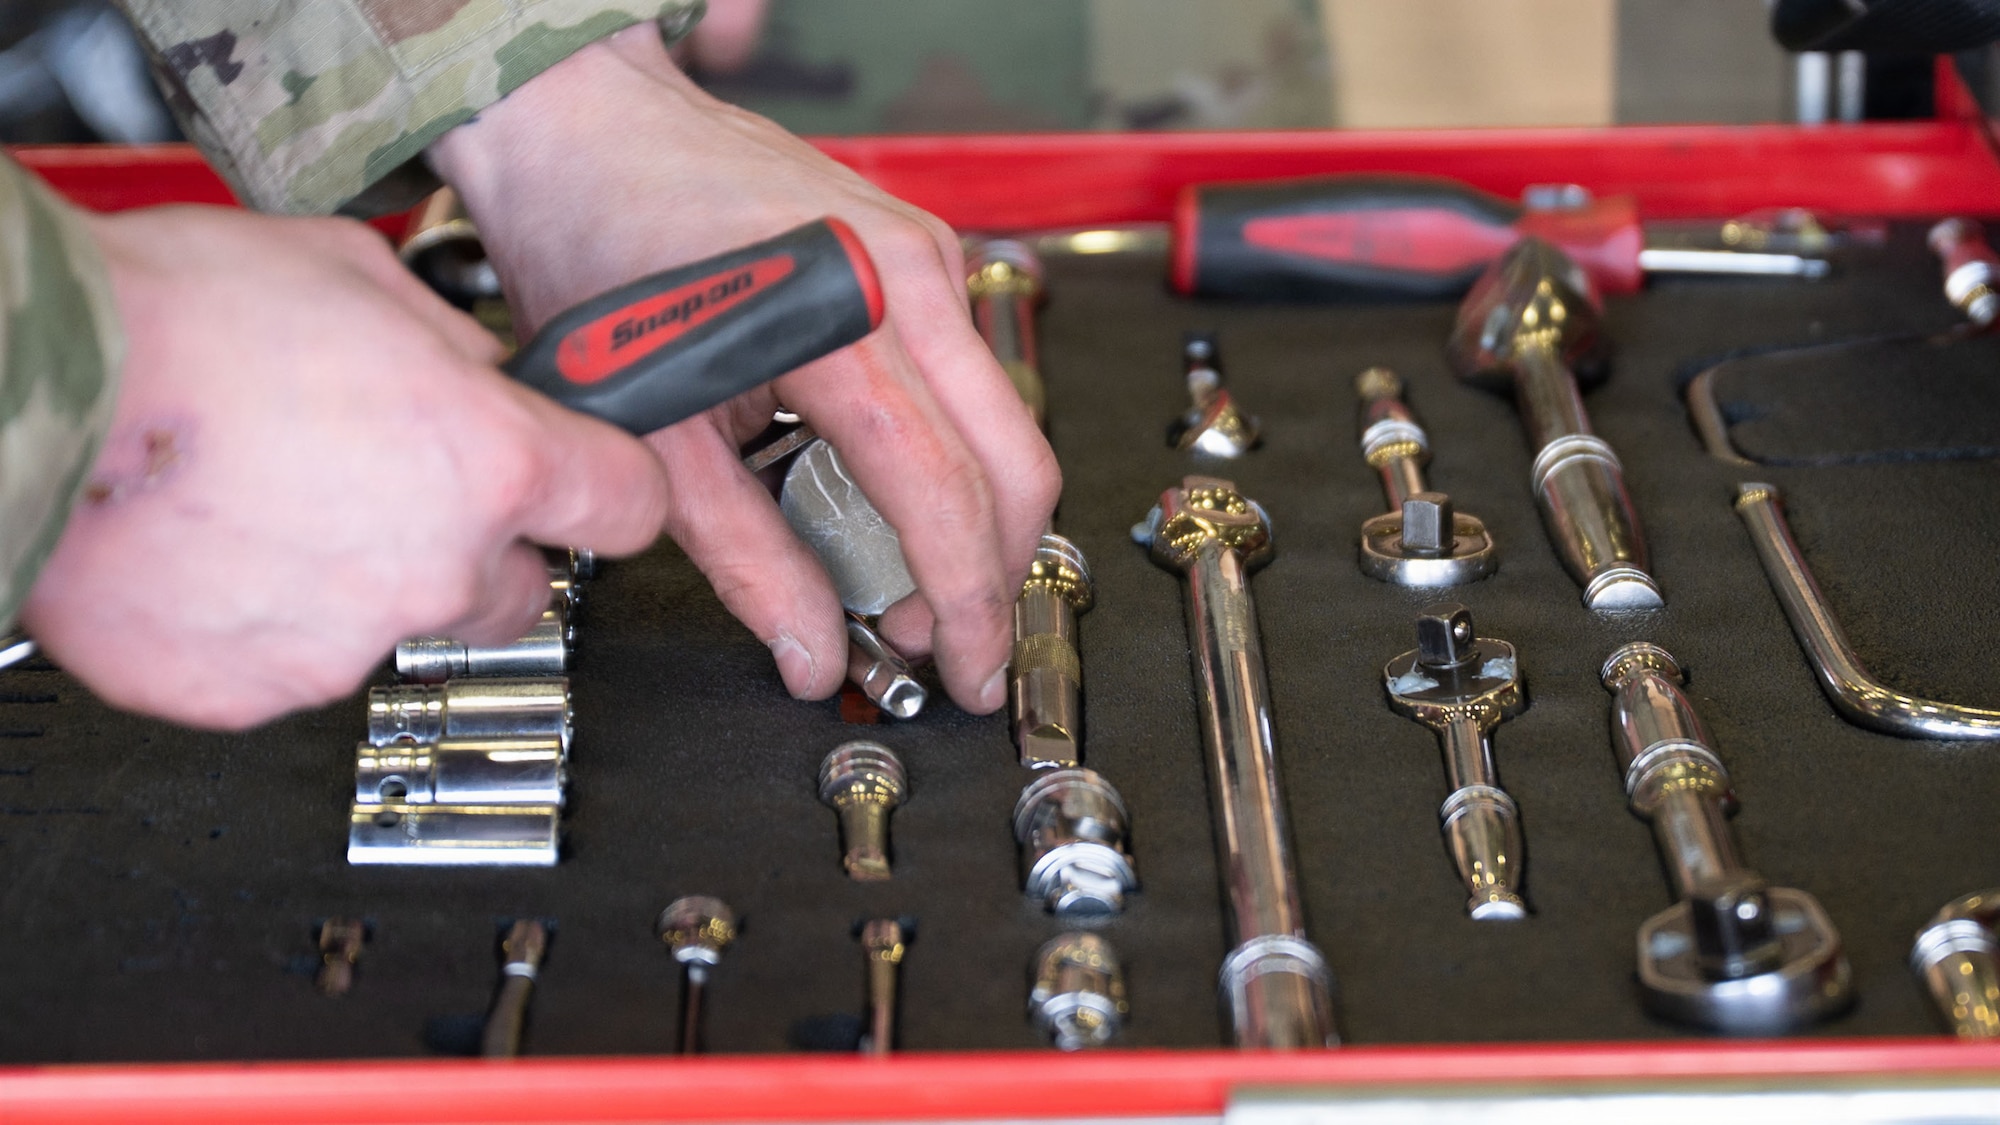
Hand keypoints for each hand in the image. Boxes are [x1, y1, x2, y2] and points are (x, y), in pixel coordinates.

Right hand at [21, 206, 670, 728]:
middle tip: (391, 489)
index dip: (609, 489)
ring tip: (272, 504)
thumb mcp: (356, 274)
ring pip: (403, 627)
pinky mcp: (253, 692)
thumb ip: (453, 344)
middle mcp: (437, 564)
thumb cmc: (173, 318)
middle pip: (521, 589)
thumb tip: (487, 373)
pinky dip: (268, 621)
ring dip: (363, 580)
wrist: (26, 390)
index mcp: (489, 458)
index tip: (592, 486)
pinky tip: (216, 551)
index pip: (630, 506)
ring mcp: (347, 641)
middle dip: (479, 546)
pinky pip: (293, 665)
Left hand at [428, 24, 1058, 713]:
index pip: (945, 494)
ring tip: (913, 578)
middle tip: (950, 643)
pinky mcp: (920, 248)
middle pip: (1018, 462)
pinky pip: (975, 372)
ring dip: (980, 514)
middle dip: (998, 570)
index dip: (969, 603)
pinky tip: (899, 490)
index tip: (969, 672)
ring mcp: (924, 252)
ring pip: (1008, 419)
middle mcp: (905, 278)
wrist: (587, 128)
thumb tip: (810, 649)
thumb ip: (743, 556)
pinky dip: (958, 450)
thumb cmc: (600, 248)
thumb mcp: (654, 435)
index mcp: (840, 323)